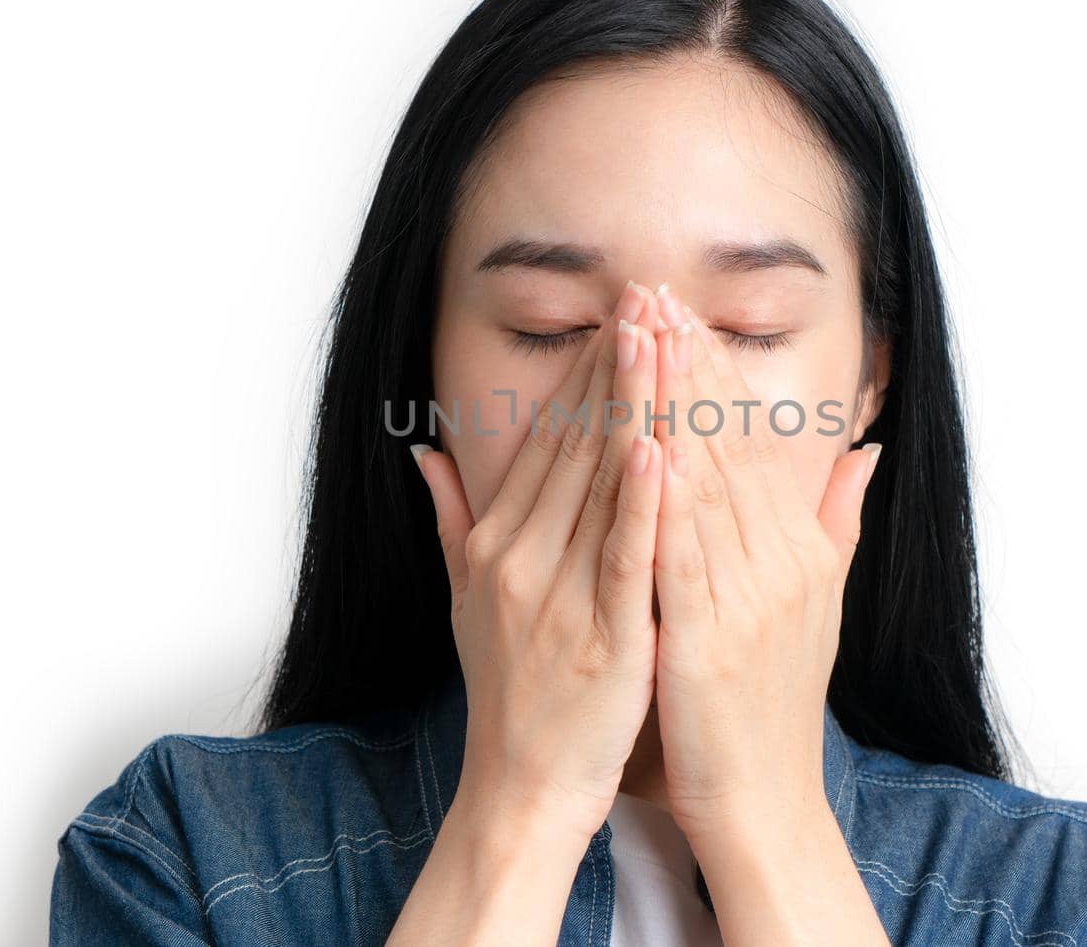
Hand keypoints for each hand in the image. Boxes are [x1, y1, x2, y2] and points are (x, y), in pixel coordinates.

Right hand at [413, 281, 665, 843]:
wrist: (520, 788)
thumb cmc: (508, 694)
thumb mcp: (464, 601)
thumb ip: (449, 519)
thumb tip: (424, 452)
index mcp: (495, 545)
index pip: (544, 441)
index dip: (582, 375)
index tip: (616, 318)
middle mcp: (520, 559)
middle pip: (573, 445)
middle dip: (612, 367)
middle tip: (644, 297)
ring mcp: (558, 595)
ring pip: (601, 484)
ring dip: (632, 406)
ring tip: (658, 337)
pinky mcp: (602, 635)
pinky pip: (624, 554)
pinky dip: (643, 498)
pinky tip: (662, 444)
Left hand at [646, 284, 881, 842]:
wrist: (764, 797)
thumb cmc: (771, 699)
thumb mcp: (815, 602)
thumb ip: (834, 520)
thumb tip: (863, 449)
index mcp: (799, 548)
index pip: (754, 441)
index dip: (715, 372)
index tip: (681, 311)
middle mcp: (783, 563)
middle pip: (731, 446)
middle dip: (689, 366)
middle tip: (654, 295)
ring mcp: (749, 600)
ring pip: (708, 485)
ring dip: (672, 408)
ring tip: (643, 341)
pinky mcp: (710, 640)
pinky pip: (684, 557)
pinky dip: (667, 500)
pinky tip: (645, 446)